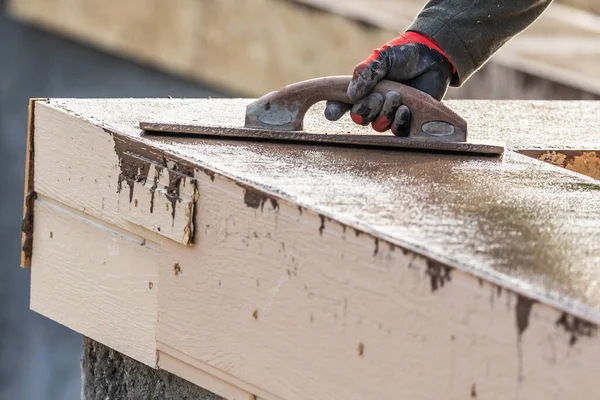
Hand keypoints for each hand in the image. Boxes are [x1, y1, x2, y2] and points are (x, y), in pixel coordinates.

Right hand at [325, 32, 453, 135]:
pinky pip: (396, 131)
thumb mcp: (382, 57)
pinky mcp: (405, 120)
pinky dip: (398, 121)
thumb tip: (350, 94)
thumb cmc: (404, 54)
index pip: (340, 103)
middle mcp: (371, 104)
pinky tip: (404, 109)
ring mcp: (388, 113)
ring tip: (396, 96)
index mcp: (360, 89)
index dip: (334, 110)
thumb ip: (366, 72)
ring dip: (384, 113)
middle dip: (366, 109)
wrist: (433, 57)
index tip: (332, 113)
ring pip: (377, 125)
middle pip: (358, 117)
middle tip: (378, 96)